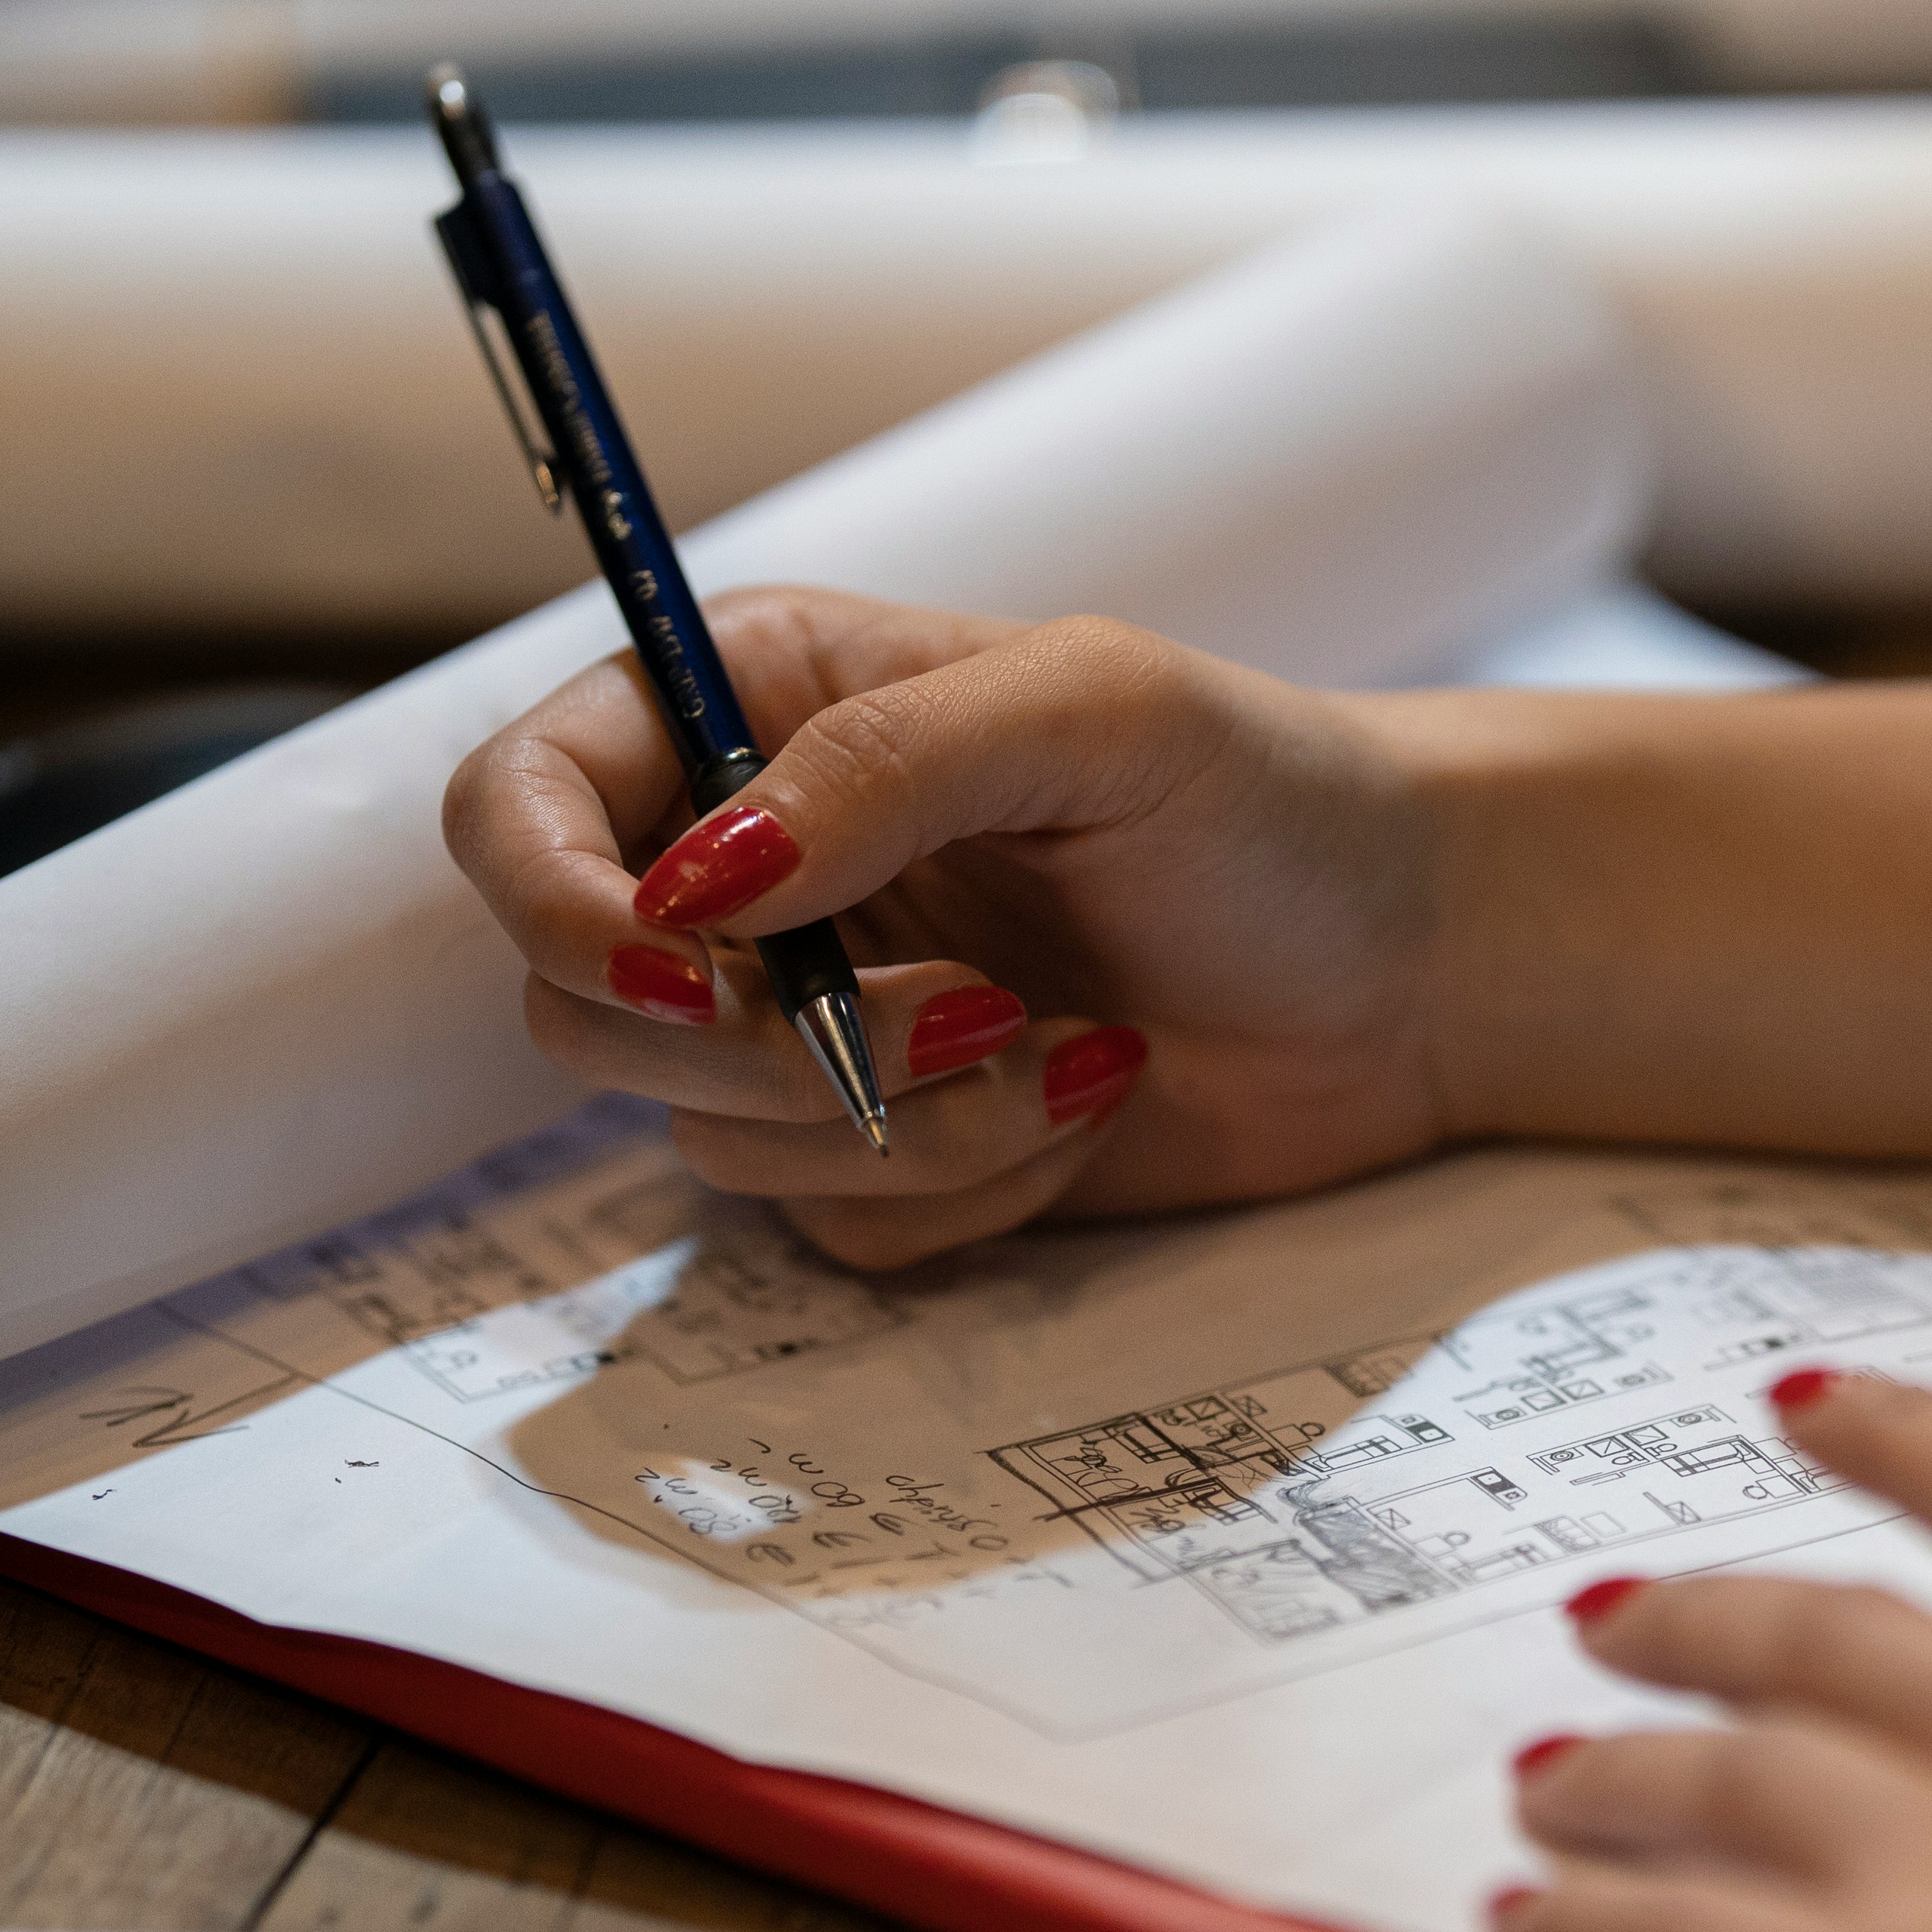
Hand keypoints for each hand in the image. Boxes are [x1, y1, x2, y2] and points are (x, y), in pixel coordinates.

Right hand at [442, 590, 1453, 1266]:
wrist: (1410, 965)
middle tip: (966, 1013)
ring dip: (902, 1118)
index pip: (521, 809)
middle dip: (764, 1048)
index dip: (561, 905)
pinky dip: (965, 1181)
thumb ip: (880, 765)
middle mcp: (752, 870)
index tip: (690, 970)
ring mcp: (811, 1020)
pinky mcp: (882, 1147)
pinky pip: (831, 1221)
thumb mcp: (1092, 710)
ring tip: (1067, 1041)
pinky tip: (1088, 1095)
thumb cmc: (1271, 798)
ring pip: (710, 1137)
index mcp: (754, 710)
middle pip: (584, 1006)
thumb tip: (698, 881)